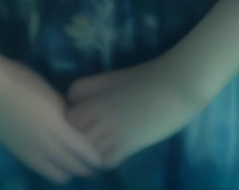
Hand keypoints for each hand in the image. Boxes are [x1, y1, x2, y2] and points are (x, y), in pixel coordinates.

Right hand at [0, 49, 103, 182]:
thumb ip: (63, 112)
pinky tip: (50, 153)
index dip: (95, 157)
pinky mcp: (16, 153)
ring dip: (65, 170)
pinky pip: (39, 168)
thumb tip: (70, 123)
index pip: (84, 153)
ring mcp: (28, 154)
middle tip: (90, 158)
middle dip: (84, 167)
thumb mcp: (49, 92)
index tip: (103, 154)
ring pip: (54, 174)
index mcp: (57, 129)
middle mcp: (45, 148)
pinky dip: (49, 166)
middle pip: (72, 169)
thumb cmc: (19, 81)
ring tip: (70, 158)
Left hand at [66, 57, 204, 168]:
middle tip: (92, 141)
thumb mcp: (110, 79)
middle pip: (70, 134)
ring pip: (83, 151)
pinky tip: (116, 153)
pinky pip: (103, 161)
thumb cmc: (145, 77)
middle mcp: (91, 111)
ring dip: (90, 154)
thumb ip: (89, 91)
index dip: (73, 120)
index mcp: (86, 92)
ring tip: (104, 149)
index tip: (84, 123)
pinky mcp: (123, 146)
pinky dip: (106, 161)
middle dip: (77, 139)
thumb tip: (74, 105)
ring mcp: (105, 130)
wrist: (173, 84)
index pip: (65, 113)